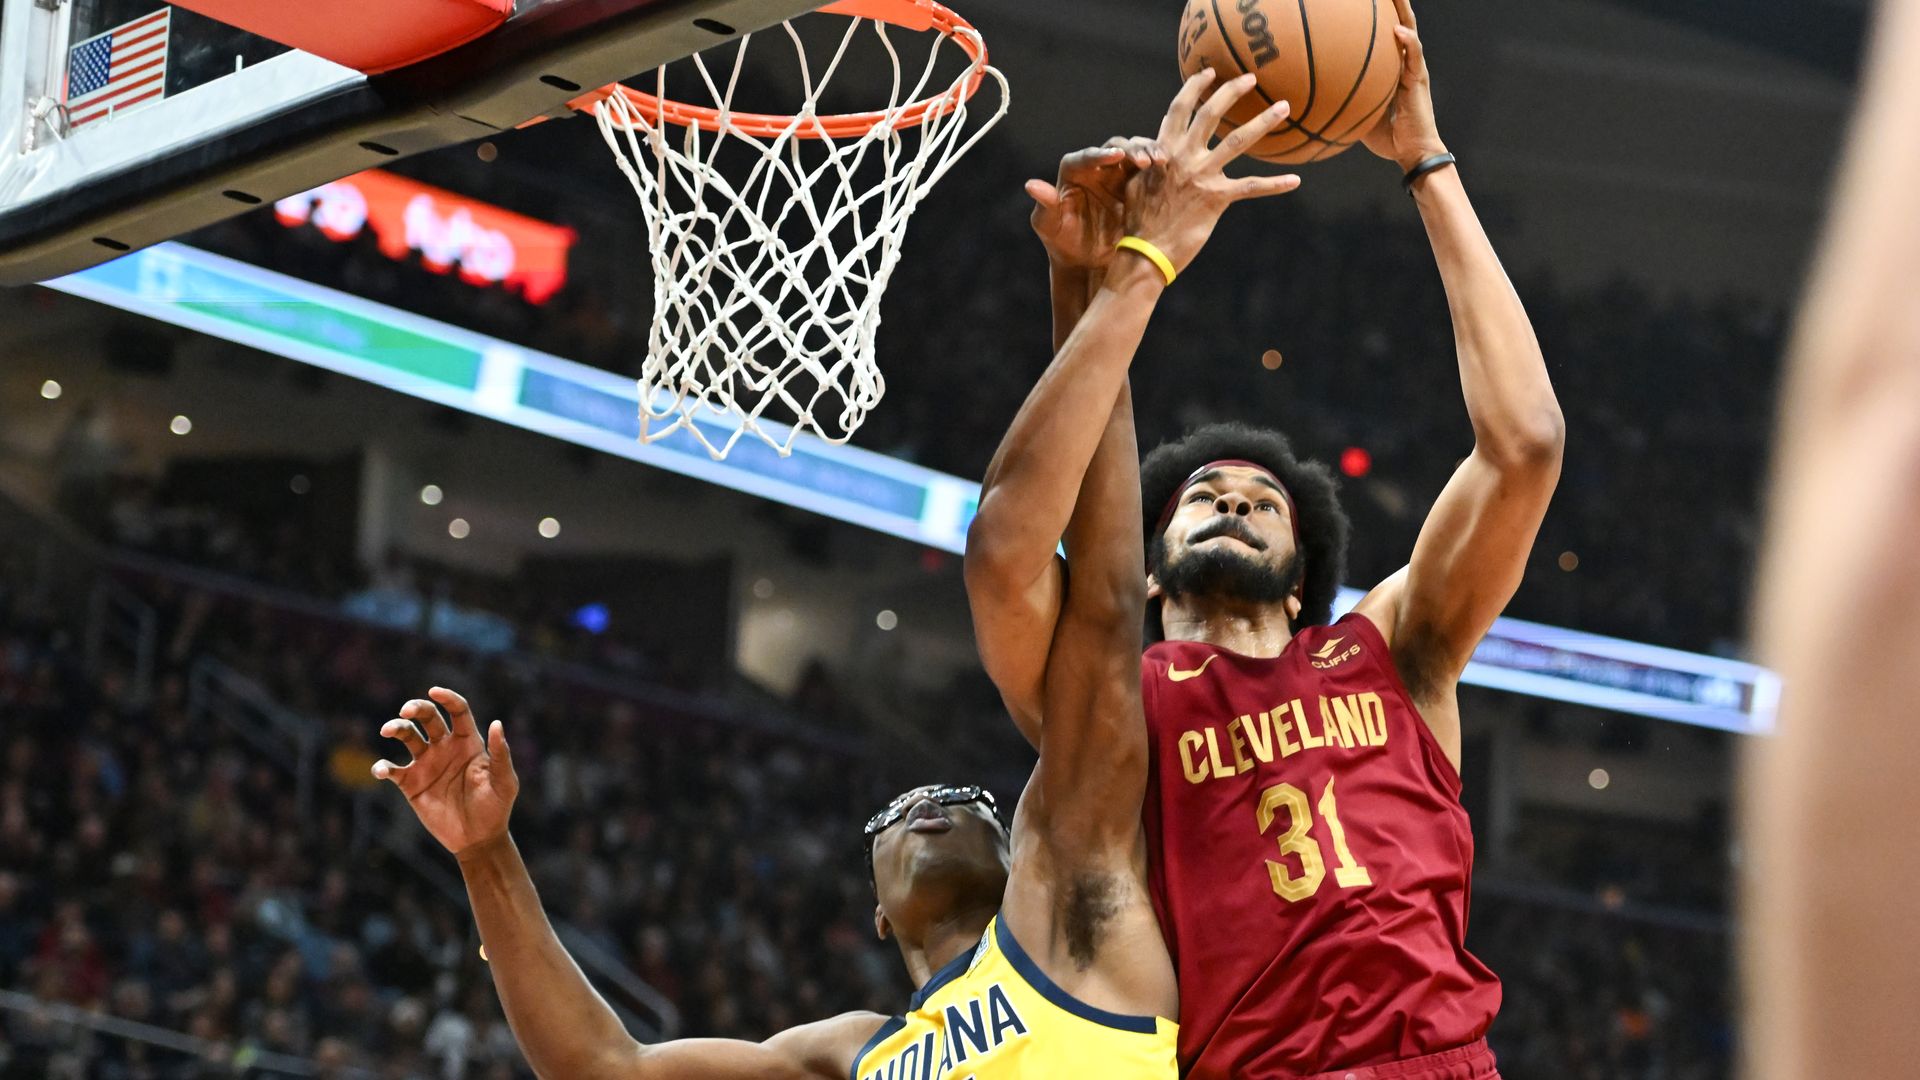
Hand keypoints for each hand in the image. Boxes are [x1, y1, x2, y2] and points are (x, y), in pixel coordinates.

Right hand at [374, 688, 518, 856]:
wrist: (478, 838)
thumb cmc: (496, 807)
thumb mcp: (504, 782)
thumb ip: (500, 754)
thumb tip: (496, 724)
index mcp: (468, 742)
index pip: (457, 711)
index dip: (447, 698)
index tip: (434, 691)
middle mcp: (445, 747)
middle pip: (428, 717)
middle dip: (416, 708)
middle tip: (406, 711)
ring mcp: (426, 764)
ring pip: (407, 736)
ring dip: (396, 728)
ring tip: (388, 731)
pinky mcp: (411, 783)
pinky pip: (392, 770)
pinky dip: (382, 767)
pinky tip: (381, 770)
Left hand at [1027, 138, 1162, 272]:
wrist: (1086, 262)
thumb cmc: (1062, 243)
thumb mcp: (1050, 227)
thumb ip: (1045, 205)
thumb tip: (1032, 185)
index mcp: (1074, 171)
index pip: (1086, 157)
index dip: (1101, 155)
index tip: (1116, 156)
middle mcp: (1098, 167)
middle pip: (1116, 148)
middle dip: (1132, 150)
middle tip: (1147, 161)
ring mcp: (1120, 175)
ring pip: (1137, 154)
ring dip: (1151, 154)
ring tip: (1163, 163)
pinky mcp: (1138, 186)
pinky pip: (1151, 172)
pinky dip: (1162, 169)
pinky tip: (1174, 172)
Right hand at [1121, 70, 1301, 274]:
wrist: (1146, 251)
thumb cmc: (1140, 220)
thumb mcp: (1138, 183)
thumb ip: (1153, 161)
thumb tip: (1160, 143)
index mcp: (1163, 150)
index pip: (1179, 108)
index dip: (1194, 87)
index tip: (1209, 72)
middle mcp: (1184, 156)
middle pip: (1211, 113)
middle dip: (1231, 91)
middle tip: (1251, 78)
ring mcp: (1202, 176)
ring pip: (1238, 140)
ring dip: (1263, 121)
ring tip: (1283, 107)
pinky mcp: (1217, 198)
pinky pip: (1252, 187)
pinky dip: (1275, 184)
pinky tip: (1295, 180)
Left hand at [1360, 0, 1448, 171]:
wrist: (1411, 152)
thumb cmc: (1386, 136)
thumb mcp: (1357, 113)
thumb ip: (1343, 99)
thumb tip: (1313, 97)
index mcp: (1390, 68)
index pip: (1382, 35)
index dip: (1375, 18)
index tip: (1358, 4)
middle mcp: (1403, 63)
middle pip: (1397, 24)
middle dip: (1391, 3)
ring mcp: (1413, 69)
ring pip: (1410, 31)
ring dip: (1403, 10)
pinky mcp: (1418, 80)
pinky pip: (1414, 56)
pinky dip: (1408, 41)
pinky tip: (1398, 29)